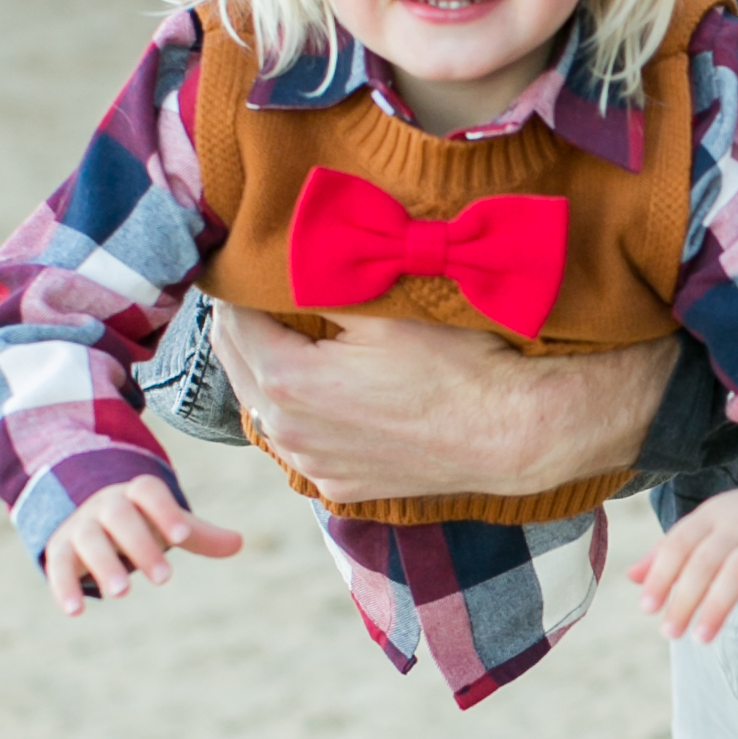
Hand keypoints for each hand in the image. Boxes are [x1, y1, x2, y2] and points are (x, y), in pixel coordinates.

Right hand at [43, 474, 242, 617]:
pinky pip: (57, 566)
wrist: (87, 520)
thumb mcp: (166, 526)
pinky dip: (64, 587)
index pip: (148, 492)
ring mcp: (79, 526)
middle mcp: (105, 506)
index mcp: (135, 494)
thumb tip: (239, 543)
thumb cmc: (140, 524)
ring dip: (104, 565)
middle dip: (140, 544)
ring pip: (89, 540)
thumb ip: (197, 535)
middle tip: (164, 579)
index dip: (164, 511)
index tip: (181, 537)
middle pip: (119, 516)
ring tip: (122, 593)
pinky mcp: (59, 551)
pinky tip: (76, 611)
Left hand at [209, 303, 676, 506]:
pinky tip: (327, 386)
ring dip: (269, 369)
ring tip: (291, 333)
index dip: (235, 286)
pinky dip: (301, 411)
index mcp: (286, 381)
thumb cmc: (453, 363)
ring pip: (265, 408)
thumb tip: (281, 253)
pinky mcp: (340, 485)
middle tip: (255, 290)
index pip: (230, 321)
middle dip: (242, 325)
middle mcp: (286, 433)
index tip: (244, 263)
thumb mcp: (381, 306)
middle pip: (237, 366)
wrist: (507, 433)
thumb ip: (318, 281)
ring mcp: (313, 465)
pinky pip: (301, 441)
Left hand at [629, 482, 737, 645]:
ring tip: (702, 639)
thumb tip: (631, 578)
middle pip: (706, 561)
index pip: (679, 544)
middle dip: (685, 598)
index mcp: (711, 516)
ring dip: (718, 606)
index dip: (661, 575)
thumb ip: (671, 550)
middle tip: (670, 633)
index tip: (647, 608)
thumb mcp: (708, 525)